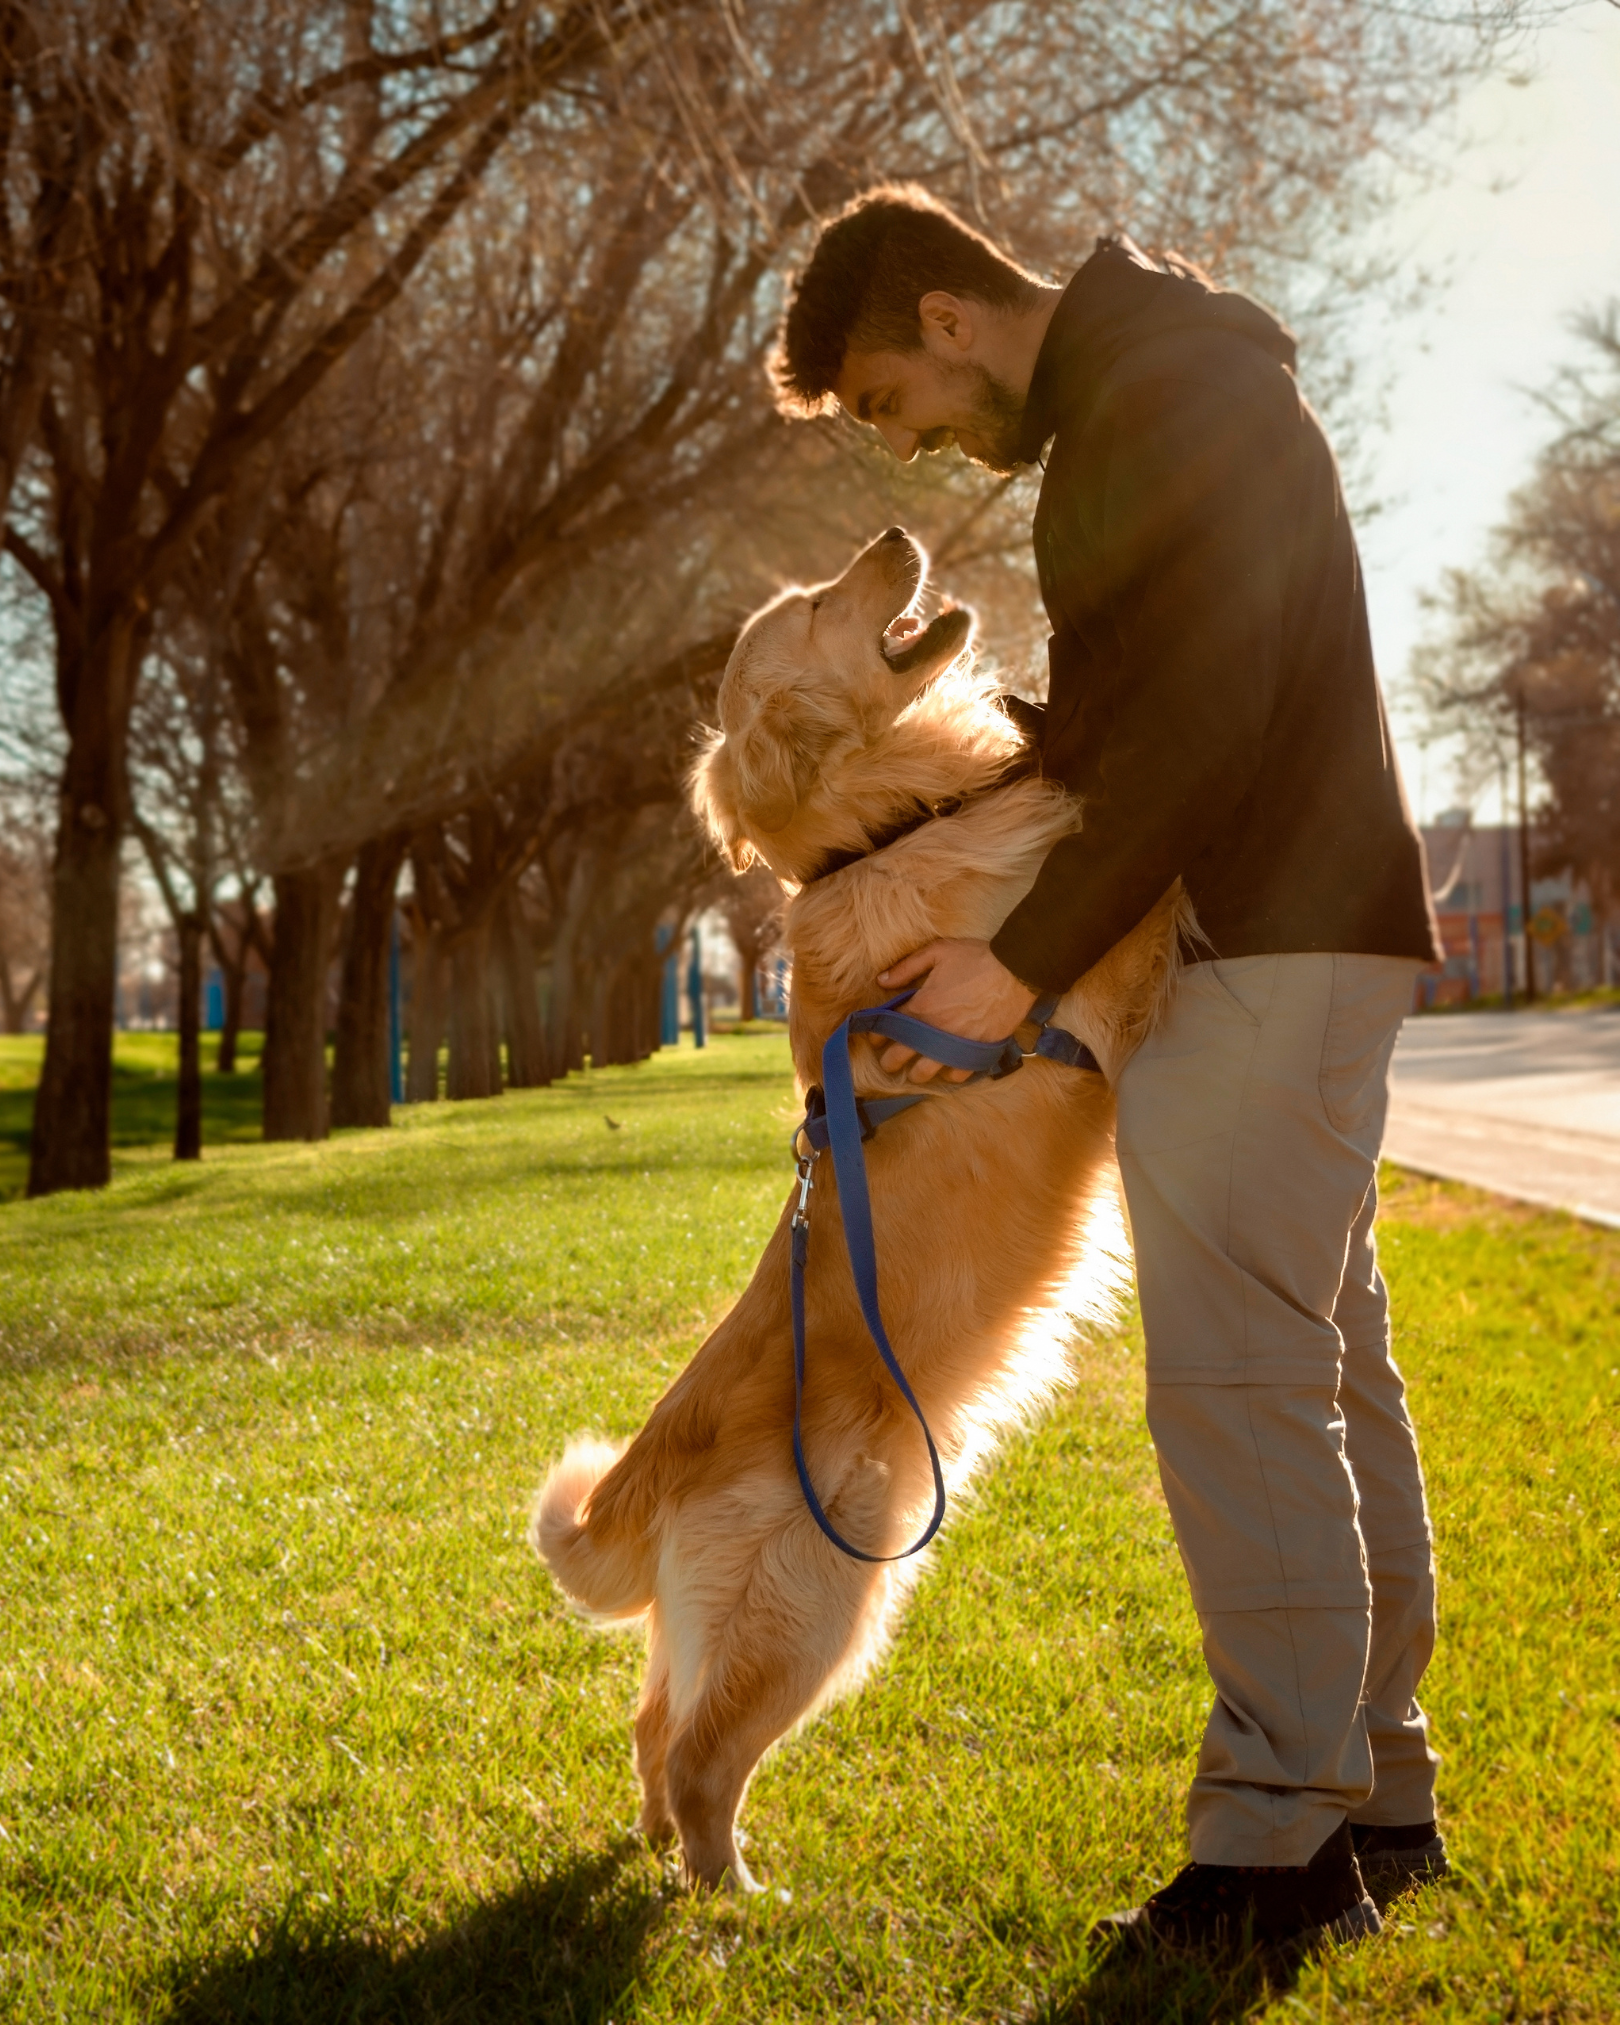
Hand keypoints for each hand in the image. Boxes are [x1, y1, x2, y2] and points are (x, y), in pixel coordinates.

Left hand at [873, 938, 1038, 1084]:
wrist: (1016, 970)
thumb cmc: (977, 958)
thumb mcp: (938, 951)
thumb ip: (907, 967)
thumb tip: (881, 981)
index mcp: (921, 1006)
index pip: (889, 1026)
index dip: (878, 1033)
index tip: (876, 1037)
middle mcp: (934, 1030)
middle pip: (901, 1055)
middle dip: (890, 1061)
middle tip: (889, 1062)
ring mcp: (956, 1044)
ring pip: (926, 1071)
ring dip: (916, 1073)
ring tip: (915, 1071)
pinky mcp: (977, 1051)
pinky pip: (958, 1073)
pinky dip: (950, 1074)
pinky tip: (946, 1070)